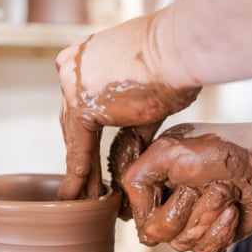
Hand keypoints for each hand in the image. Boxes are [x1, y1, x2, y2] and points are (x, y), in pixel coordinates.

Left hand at [56, 13, 200, 199]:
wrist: (179, 49)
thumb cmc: (177, 64)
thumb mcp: (146, 96)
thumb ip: (133, 122)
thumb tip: (135, 154)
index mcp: (88, 58)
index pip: (85, 107)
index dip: (90, 138)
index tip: (95, 163)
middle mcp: (74, 67)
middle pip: (76, 125)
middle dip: (84, 159)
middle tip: (89, 190)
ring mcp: (72, 82)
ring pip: (75, 138)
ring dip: (82, 174)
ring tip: (84, 202)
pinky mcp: (80, 102)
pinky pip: (79, 147)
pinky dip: (82, 174)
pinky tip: (80, 195)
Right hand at [120, 124, 251, 251]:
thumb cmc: (229, 149)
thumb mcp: (173, 151)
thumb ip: (137, 176)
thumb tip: (133, 215)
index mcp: (152, 173)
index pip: (132, 204)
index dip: (155, 199)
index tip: (179, 177)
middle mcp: (166, 196)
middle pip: (154, 231)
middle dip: (187, 208)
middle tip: (209, 182)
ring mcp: (188, 218)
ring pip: (179, 243)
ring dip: (208, 216)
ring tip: (226, 192)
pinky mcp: (210, 235)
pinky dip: (221, 232)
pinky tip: (234, 212)